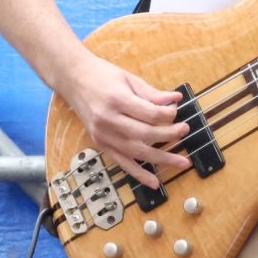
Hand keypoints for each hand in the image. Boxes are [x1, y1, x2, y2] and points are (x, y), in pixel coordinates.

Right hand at [58, 52, 188, 189]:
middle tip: (184, 130)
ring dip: (161, 159)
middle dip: (169, 135)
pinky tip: (154, 182)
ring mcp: (103, 135)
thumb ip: (151, 93)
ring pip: (137, 152)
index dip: (168, 115)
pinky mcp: (100, 143)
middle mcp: (108, 120)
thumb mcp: (128, 78)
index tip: (176, 111)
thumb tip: (175, 100)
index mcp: (117, 99)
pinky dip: (139, 174)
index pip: (150, 114)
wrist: (73, 79)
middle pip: (146, 135)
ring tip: (181, 162)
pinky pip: (122, 162)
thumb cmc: (101, 75)